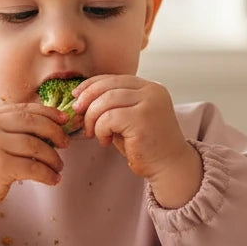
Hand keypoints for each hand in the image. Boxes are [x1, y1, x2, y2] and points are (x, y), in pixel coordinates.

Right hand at [0, 104, 68, 227]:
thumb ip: (13, 130)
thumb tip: (51, 126)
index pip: (25, 109)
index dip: (48, 113)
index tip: (64, 119)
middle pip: (33, 123)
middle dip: (54, 132)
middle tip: (65, 144)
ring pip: (35, 146)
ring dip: (53, 158)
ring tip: (59, 167)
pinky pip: (32, 167)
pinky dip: (47, 174)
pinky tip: (53, 179)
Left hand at [72, 75, 202, 208]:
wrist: (170, 167)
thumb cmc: (146, 145)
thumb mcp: (128, 118)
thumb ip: (113, 105)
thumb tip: (82, 98)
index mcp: (149, 88)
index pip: (114, 78)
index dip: (91, 85)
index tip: (77, 96)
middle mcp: (152, 91)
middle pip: (108, 86)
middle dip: (87, 100)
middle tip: (78, 114)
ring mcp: (149, 104)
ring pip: (106, 101)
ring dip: (92, 118)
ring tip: (92, 133)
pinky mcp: (142, 120)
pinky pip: (108, 118)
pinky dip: (100, 129)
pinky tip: (105, 141)